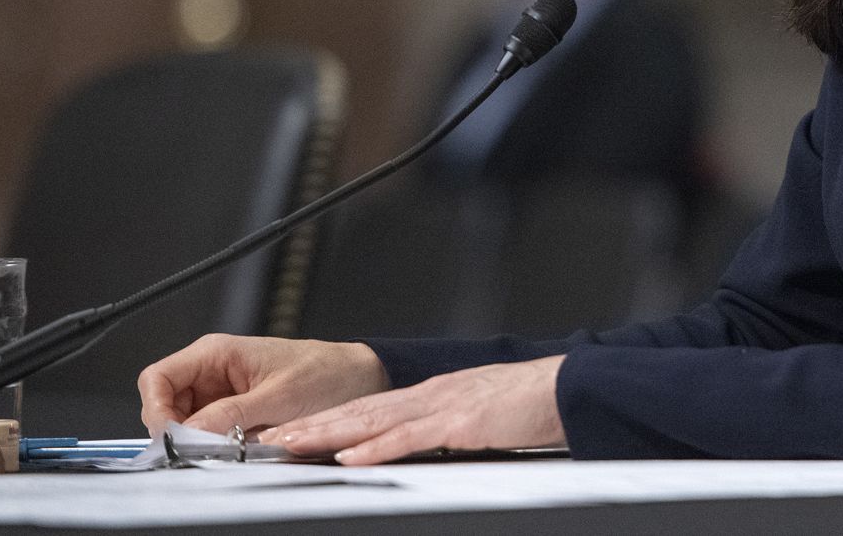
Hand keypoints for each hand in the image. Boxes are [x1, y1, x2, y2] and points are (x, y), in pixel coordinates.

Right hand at [137, 334, 387, 436]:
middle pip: (164, 405)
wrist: (358, 379)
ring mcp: (222, 393)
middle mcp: (214, 371)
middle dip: (177, 430)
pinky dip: (215, 445)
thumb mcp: (280, 396)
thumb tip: (190, 431)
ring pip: (184, 424)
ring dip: (198, 440)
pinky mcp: (234, 413)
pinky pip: (208, 433)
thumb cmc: (326, 373)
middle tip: (200, 449)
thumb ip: (232, 413)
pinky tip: (236, 447)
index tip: (171, 437)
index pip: (157, 378)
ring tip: (226, 447)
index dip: (155, 409)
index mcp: (217, 352)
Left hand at [266, 355, 566, 464]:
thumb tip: (421, 445)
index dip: (330, 418)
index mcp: (437, 394)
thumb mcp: (482, 413)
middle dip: (314, 423)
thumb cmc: (535, 405)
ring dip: (329, 433)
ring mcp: (446, 406)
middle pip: (362, 409)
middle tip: (270, 435)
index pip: (372, 406)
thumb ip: (448, 427)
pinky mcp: (463, 423)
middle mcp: (434, 394)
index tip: (294, 429)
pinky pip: (411, 437)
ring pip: (375, 419)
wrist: (573, 386)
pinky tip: (350, 455)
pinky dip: (377, 446)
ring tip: (290, 444)